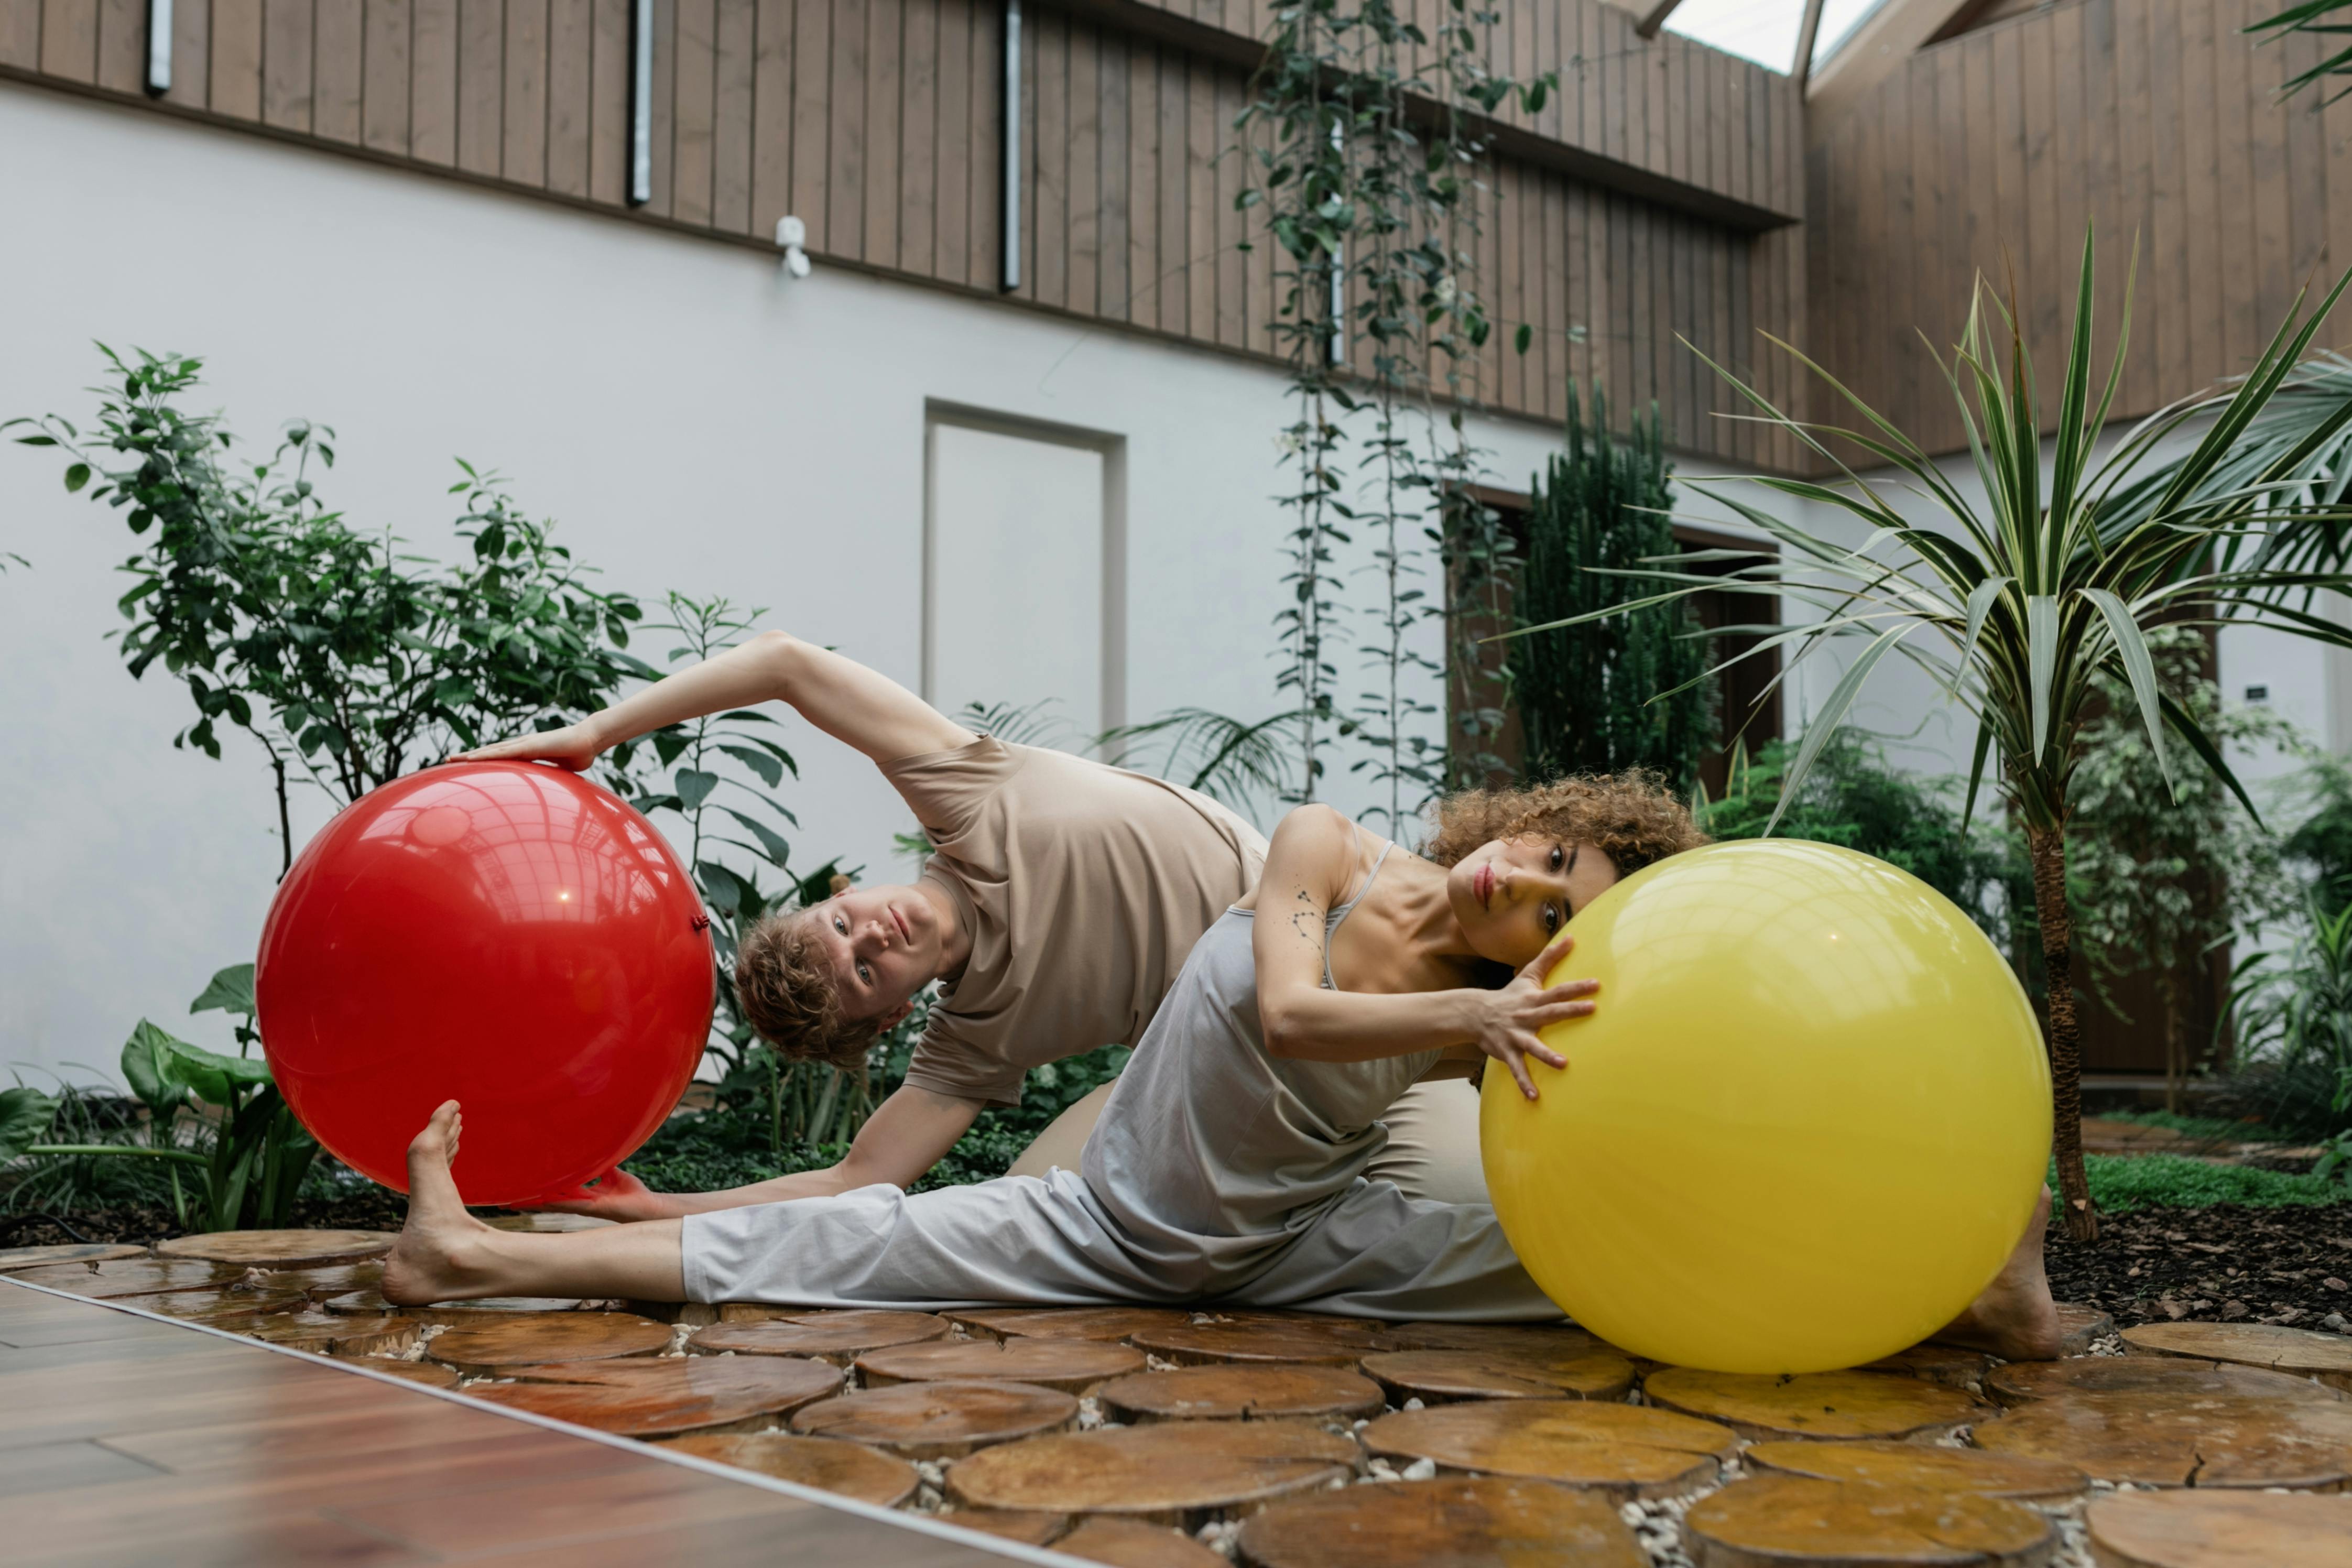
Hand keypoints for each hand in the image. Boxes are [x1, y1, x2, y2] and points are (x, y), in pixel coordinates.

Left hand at [456, 721, 606, 772]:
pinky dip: (487, 755)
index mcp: (527, 751)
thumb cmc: (578, 754)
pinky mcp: (529, 746)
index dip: (483, 759)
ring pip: (491, 750)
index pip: (500, 756)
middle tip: (447, 761)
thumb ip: (552, 778)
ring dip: (471, 756)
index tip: (467, 766)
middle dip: (468, 757)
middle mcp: (521, 745)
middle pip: (489, 751)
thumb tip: (554, 792)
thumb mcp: (560, 771)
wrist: (590, 740)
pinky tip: (473, 758)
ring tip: (452, 759)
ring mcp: (524, 744)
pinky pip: (504, 752)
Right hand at [517, 1165, 669, 1221]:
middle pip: (547, 1200)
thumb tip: (596, 1148)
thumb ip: (602, 1165)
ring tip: (513, 1202)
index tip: (518, 1187)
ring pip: (553, 1203)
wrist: (646, 1206)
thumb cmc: (631, 1193)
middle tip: (504, 1199)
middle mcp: (577, 1202)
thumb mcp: (612, 1173)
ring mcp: (582, 1206)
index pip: (554, 1191)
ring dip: (535, 1202)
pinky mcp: (592, 1207)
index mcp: (580, 1194)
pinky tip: (542, 1199)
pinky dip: (557, 1201)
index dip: (537, 1190)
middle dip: (527, 1200)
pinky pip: (571, 1202)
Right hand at [1470, 932, 1597, 1101]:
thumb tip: (1572, 937)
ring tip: (1564, 1064)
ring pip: (1533, 1046)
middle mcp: (1527, 1016)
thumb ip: (1550, 957)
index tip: (1596, 985)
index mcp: (1534, 998)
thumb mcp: (1528, 975)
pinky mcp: (1507, 1052)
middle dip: (1571, 1010)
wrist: (1474, 1013)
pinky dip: (1524, 1083)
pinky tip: (1533, 1097)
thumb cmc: (1509, 995)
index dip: (1577, 987)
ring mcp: (1516, 1035)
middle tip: (1591, 1009)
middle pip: (1551, 1012)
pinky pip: (1517, 1069)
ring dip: (1547, 1055)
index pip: (1558, 991)